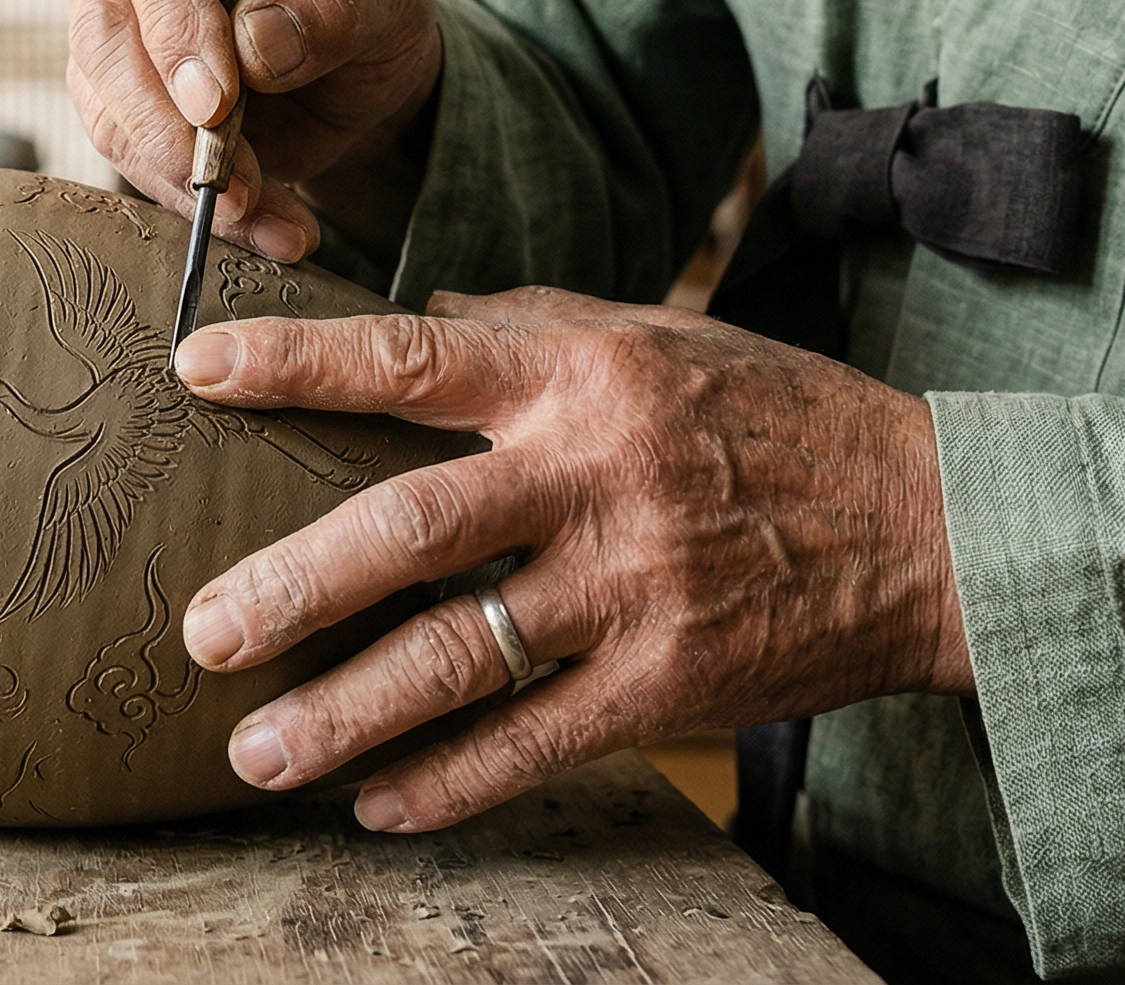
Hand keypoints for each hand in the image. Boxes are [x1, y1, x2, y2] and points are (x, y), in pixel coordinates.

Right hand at [69, 0, 441, 261]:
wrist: (358, 72)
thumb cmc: (366, 5)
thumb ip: (331, 6)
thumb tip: (255, 44)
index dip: (173, 19)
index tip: (215, 101)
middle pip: (104, 29)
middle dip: (161, 118)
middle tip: (230, 181)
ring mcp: (117, 25)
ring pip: (104, 103)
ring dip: (181, 175)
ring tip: (269, 217)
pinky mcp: (118, 97)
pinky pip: (130, 156)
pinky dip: (194, 203)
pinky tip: (264, 227)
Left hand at [168, 286, 970, 831]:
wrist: (931, 523)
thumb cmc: (774, 414)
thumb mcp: (656, 335)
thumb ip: (528, 327)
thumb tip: (412, 318)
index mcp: (581, 375)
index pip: (410, 360)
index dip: (294, 362)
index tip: (193, 366)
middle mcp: (597, 477)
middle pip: (413, 529)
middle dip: (291, 584)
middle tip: (202, 629)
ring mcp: (633, 589)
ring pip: (462, 657)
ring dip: (347, 712)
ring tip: (254, 750)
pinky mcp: (670, 686)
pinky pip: (536, 744)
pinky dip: (450, 782)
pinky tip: (378, 805)